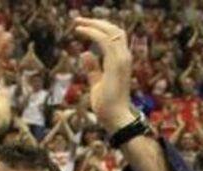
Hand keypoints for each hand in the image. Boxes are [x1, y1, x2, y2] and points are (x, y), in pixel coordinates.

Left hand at [71, 16, 133, 132]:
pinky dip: (92, 33)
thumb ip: (93, 69)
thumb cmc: (108, 106)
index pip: (116, 38)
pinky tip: (80, 31)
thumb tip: (84, 53)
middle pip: (116, 30)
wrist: (116, 119)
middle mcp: (125, 59)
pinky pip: (104, 41)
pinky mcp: (115, 65)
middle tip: (79, 21)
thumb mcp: (97, 83)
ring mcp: (122, 61)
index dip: (101, 29)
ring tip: (77, 24)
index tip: (84, 27)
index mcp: (122, 63)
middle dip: (97, 22)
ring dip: (94, 24)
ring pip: (111, 32)